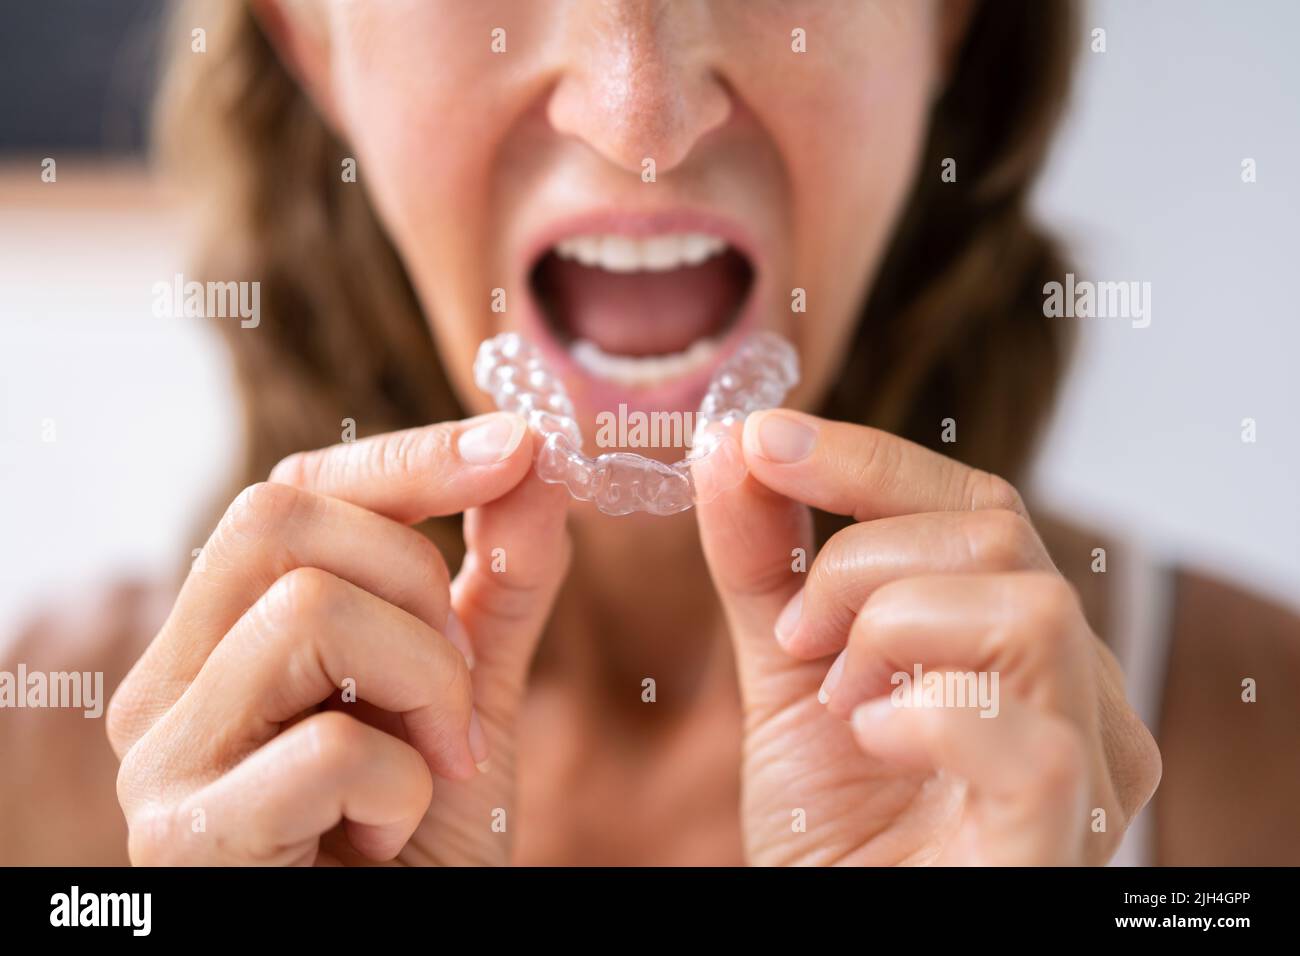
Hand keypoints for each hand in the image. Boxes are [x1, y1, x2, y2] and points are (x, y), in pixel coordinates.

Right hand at [108, 412, 569, 864]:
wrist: (398, 950)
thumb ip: (500, 583)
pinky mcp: (184, 842)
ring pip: (305, 611)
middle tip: (457, 684)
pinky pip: (324, 748)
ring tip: (436, 766)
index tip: (520, 447)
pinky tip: (392, 837)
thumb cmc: (416, 839)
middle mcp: (168, 683)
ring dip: (423, 686)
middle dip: (415, 582)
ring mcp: (162, 762)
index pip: (293, 490)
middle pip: (275, 519)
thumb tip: (534, 460)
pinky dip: (403, 790)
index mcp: (225, 634)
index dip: (411, 459)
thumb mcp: (468, 693)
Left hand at [696, 409, 1160, 864]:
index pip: (976, 505)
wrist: (834, 932)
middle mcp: (1080, 694)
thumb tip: (727, 447)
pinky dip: (925, 719)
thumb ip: (764, 564)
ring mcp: (1089, 770)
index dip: (866, 459)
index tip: (761, 439)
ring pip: (1028, 609)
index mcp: (1020, 645)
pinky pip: (1031, 736)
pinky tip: (873, 746)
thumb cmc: (834, 832)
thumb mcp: (787, 675)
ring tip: (841, 701)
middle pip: (1000, 535)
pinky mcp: (1064, 839)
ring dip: (892, 631)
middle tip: (796, 635)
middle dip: (861, 560)